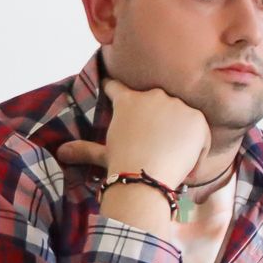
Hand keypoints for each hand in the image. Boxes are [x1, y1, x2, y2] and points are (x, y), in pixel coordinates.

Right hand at [59, 78, 209, 187]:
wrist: (146, 177)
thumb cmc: (121, 165)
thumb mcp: (103, 154)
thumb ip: (85, 149)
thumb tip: (61, 151)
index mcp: (127, 101)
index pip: (116, 87)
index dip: (112, 88)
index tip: (110, 86)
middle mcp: (153, 96)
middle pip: (157, 103)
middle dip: (160, 121)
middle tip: (158, 146)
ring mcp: (177, 105)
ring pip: (182, 119)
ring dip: (181, 137)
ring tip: (173, 161)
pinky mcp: (197, 118)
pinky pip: (201, 134)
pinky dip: (198, 150)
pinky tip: (189, 167)